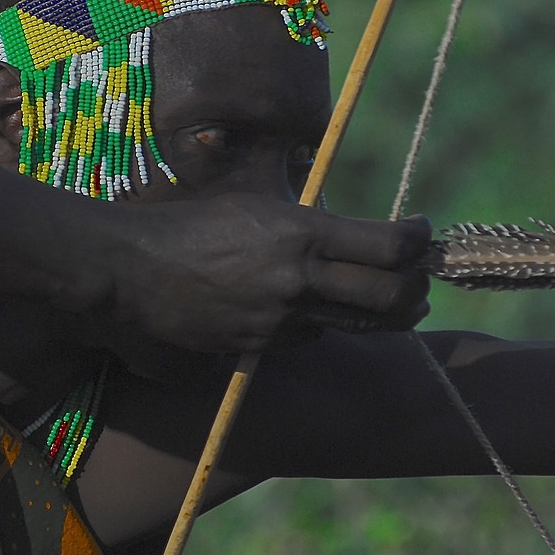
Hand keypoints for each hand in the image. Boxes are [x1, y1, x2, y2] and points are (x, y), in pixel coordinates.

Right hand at [102, 193, 430, 354]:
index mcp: (301, 230)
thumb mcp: (255, 207)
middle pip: (390, 296)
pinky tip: (307, 310)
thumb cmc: (191, 226)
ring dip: (379, 315)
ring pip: (354, 323)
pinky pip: (307, 337)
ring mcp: (280, 316)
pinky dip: (317, 324)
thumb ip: (307, 224)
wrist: (131, 269)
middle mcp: (298, 276)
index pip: (388, 243)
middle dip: (416, 292)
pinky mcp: (260, 346)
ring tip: (389, 304)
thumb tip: (349, 235)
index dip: (418, 240)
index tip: (423, 233)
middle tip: (421, 285)